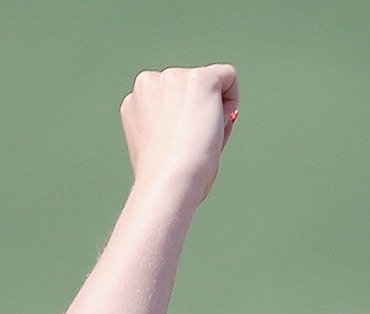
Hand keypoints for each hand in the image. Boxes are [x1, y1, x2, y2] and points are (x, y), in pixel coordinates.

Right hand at [120, 65, 239, 202]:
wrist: (168, 180)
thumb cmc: (167, 178)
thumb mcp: (162, 147)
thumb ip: (176, 126)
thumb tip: (219, 117)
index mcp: (137, 99)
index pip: (173, 99)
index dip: (186, 123)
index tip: (180, 146)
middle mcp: (149, 81)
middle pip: (192, 90)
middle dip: (200, 113)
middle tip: (191, 146)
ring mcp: (174, 77)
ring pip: (210, 86)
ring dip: (214, 111)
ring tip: (200, 138)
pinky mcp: (200, 79)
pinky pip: (229, 76)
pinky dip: (232, 100)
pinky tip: (216, 124)